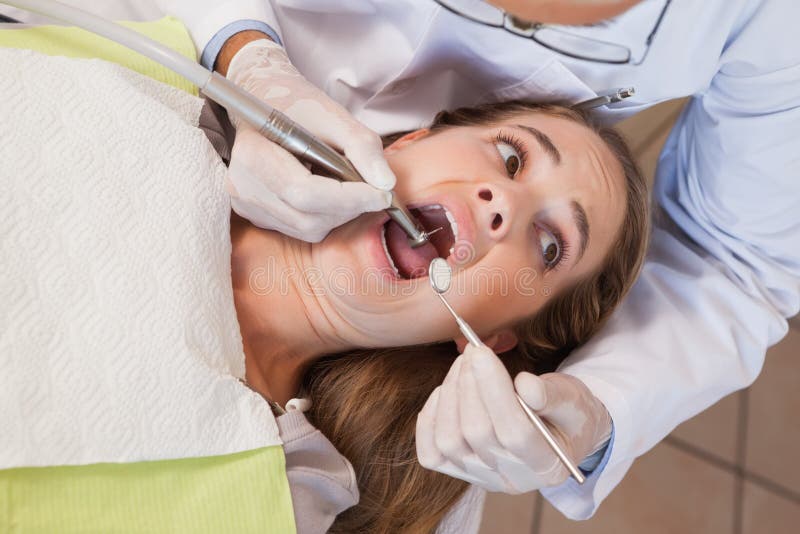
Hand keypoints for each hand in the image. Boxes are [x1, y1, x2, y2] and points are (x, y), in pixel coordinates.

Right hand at [225, 39, 395, 240]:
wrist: (264, 101)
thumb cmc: (298, 105)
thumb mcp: (334, 115)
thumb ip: (362, 147)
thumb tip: (385, 184)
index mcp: (254, 155)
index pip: (306, 193)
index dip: (349, 198)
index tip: (382, 195)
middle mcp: (243, 186)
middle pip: (308, 218)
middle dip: (349, 208)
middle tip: (372, 190)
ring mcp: (246, 204)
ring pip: (307, 229)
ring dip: (338, 214)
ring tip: (347, 186)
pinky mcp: (255, 215)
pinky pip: (300, 229)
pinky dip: (323, 216)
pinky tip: (326, 191)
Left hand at [416, 344, 611, 492]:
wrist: (557, 431)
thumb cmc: (566, 411)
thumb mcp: (573, 398)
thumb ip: (552, 395)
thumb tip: (525, 385)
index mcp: (549, 464)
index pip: (515, 433)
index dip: (494, 390)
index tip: (481, 352)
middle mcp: (513, 480)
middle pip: (477, 434)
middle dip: (469, 384)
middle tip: (473, 350)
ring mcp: (482, 478)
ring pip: (449, 441)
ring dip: (450, 394)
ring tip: (463, 365)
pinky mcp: (458, 471)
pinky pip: (431, 451)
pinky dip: (431, 418)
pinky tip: (445, 391)